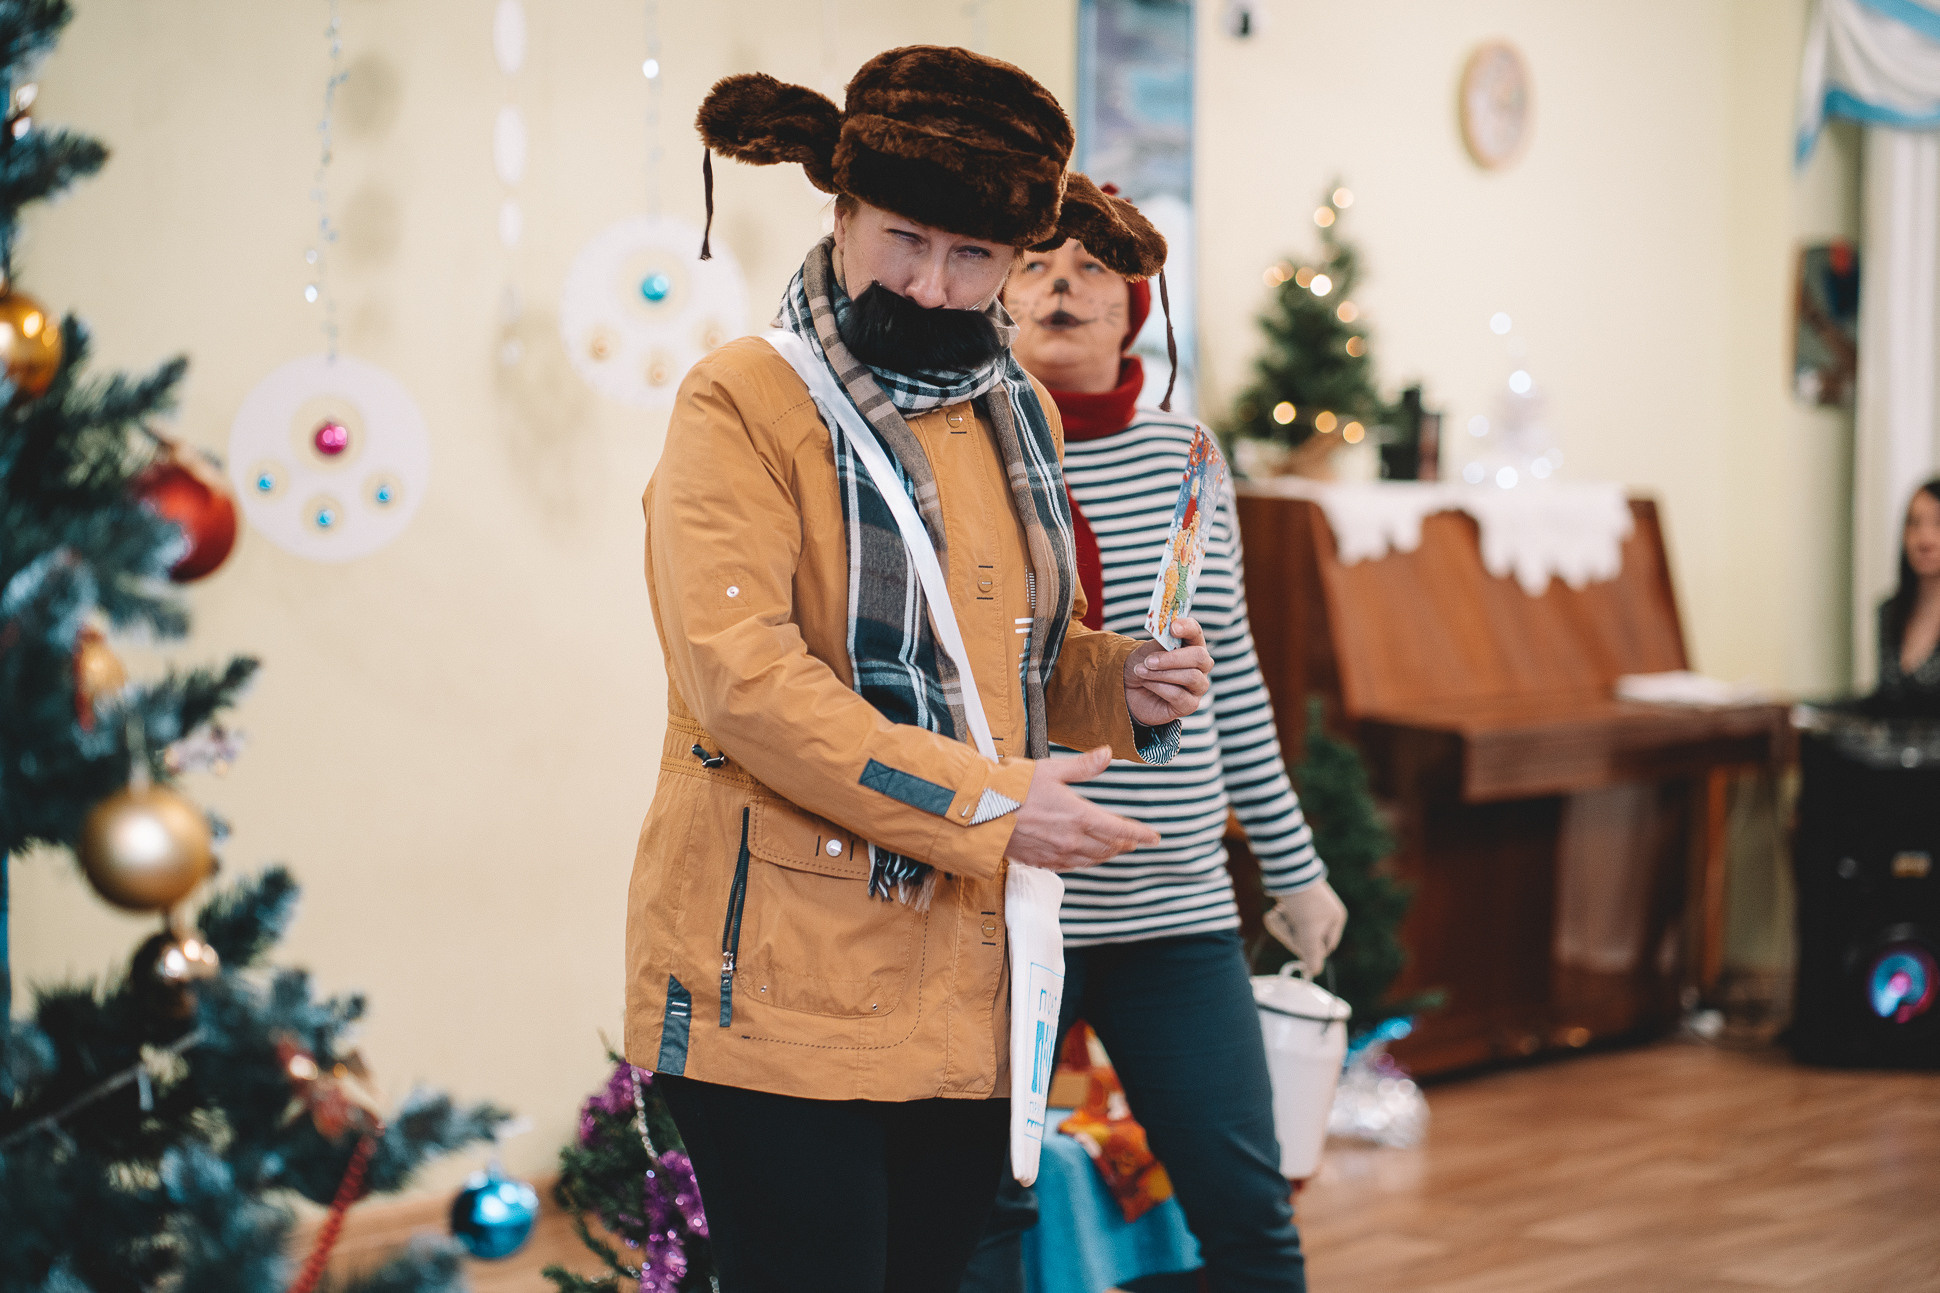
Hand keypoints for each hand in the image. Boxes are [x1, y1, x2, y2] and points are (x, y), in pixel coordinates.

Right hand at [1006, 745, 1159, 871]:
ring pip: (1091, 859)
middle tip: (1135, 841)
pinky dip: (1084, 862)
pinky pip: (1070, 866)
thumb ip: (1083, 766)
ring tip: (1114, 850)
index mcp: (1079, 816)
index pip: (1120, 829)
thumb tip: (1106, 754)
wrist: (979, 812)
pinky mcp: (1039, 860)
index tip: (1155, 837)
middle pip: (1108, 847)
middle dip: (1124, 844)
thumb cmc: (1012, 788)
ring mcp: (1055, 853)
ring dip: (1106, 854)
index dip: (1140, 833)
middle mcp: (1071, 839)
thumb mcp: (1051, 770)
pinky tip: (1083, 858)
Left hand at [1125, 616, 1212, 726]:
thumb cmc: (1144, 665)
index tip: (1172, 628)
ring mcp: (1198, 686)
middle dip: (1171, 658)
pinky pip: (1179, 695)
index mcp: (1192, 645)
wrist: (1130, 689)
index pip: (1195, 632)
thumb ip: (1162, 641)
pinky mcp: (1190, 705)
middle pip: (1199, 657)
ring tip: (1141, 671)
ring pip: (1190, 677)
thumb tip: (1168, 630)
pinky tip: (1146, 683)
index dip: (1187, 628)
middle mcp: (1201, 665)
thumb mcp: (1149, 649)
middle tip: (1148, 661)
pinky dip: (1159, 687)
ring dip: (1161, 674)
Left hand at [1263, 880, 1347, 974]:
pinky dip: (1278, 918)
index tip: (1296, 943)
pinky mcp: (1293, 903)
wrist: (1284, 869)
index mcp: (1335, 919)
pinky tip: (1275, 910)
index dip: (1308, 949)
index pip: (1322, 948)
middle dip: (1291, 934)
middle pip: (1305, 940)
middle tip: (1284, 923)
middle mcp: (1324, 914)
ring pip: (1292, 931)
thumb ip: (1311, 952)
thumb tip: (1314, 972)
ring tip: (1278, 913)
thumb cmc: (1301, 901)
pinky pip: (1285, 920)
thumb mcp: (1307, 929)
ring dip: (1282, 925)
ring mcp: (1308, 908)